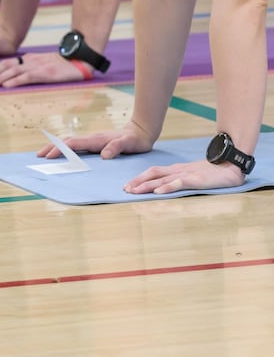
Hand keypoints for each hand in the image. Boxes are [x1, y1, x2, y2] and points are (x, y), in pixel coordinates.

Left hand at [0, 51, 86, 88]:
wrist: (80, 59)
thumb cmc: (62, 64)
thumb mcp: (43, 63)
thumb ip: (30, 67)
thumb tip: (17, 75)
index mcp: (28, 59)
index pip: (6, 63)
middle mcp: (29, 61)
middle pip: (5, 67)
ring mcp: (37, 67)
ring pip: (13, 72)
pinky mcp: (45, 73)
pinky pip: (27, 77)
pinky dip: (15, 81)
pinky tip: (6, 86)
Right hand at [36, 123, 153, 159]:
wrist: (140, 131)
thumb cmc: (135, 140)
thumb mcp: (128, 144)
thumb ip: (116, 147)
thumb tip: (104, 155)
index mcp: (95, 140)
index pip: (72, 144)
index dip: (60, 150)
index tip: (49, 156)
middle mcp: (90, 139)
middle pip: (66, 142)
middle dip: (52, 147)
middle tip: (39, 156)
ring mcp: (91, 140)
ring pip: (69, 143)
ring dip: (56, 147)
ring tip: (45, 154)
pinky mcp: (94, 143)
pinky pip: (75, 145)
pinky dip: (64, 149)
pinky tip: (62, 153)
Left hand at [125, 159, 247, 194]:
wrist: (230, 165)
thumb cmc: (212, 172)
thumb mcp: (192, 175)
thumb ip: (180, 180)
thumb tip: (166, 187)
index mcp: (176, 169)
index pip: (153, 172)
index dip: (140, 178)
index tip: (128, 185)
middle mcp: (177, 170)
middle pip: (153, 174)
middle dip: (138, 182)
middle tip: (125, 189)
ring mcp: (186, 174)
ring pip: (162, 179)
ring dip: (146, 185)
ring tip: (134, 191)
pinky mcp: (196, 179)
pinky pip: (179, 183)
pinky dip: (167, 187)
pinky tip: (158, 191)